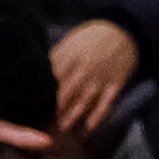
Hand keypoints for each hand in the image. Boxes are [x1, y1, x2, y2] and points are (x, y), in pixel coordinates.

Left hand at [47, 19, 138, 137]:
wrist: (125, 31)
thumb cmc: (93, 36)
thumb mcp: (72, 40)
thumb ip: (57, 56)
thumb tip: (41, 71)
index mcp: (71, 55)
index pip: (52, 78)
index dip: (42, 92)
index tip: (33, 103)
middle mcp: (85, 68)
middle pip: (65, 93)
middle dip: (54, 108)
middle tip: (44, 121)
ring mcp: (101, 77)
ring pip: (83, 100)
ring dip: (72, 116)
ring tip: (62, 128)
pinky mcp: (115, 84)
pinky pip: (105, 103)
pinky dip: (97, 115)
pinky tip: (89, 126)